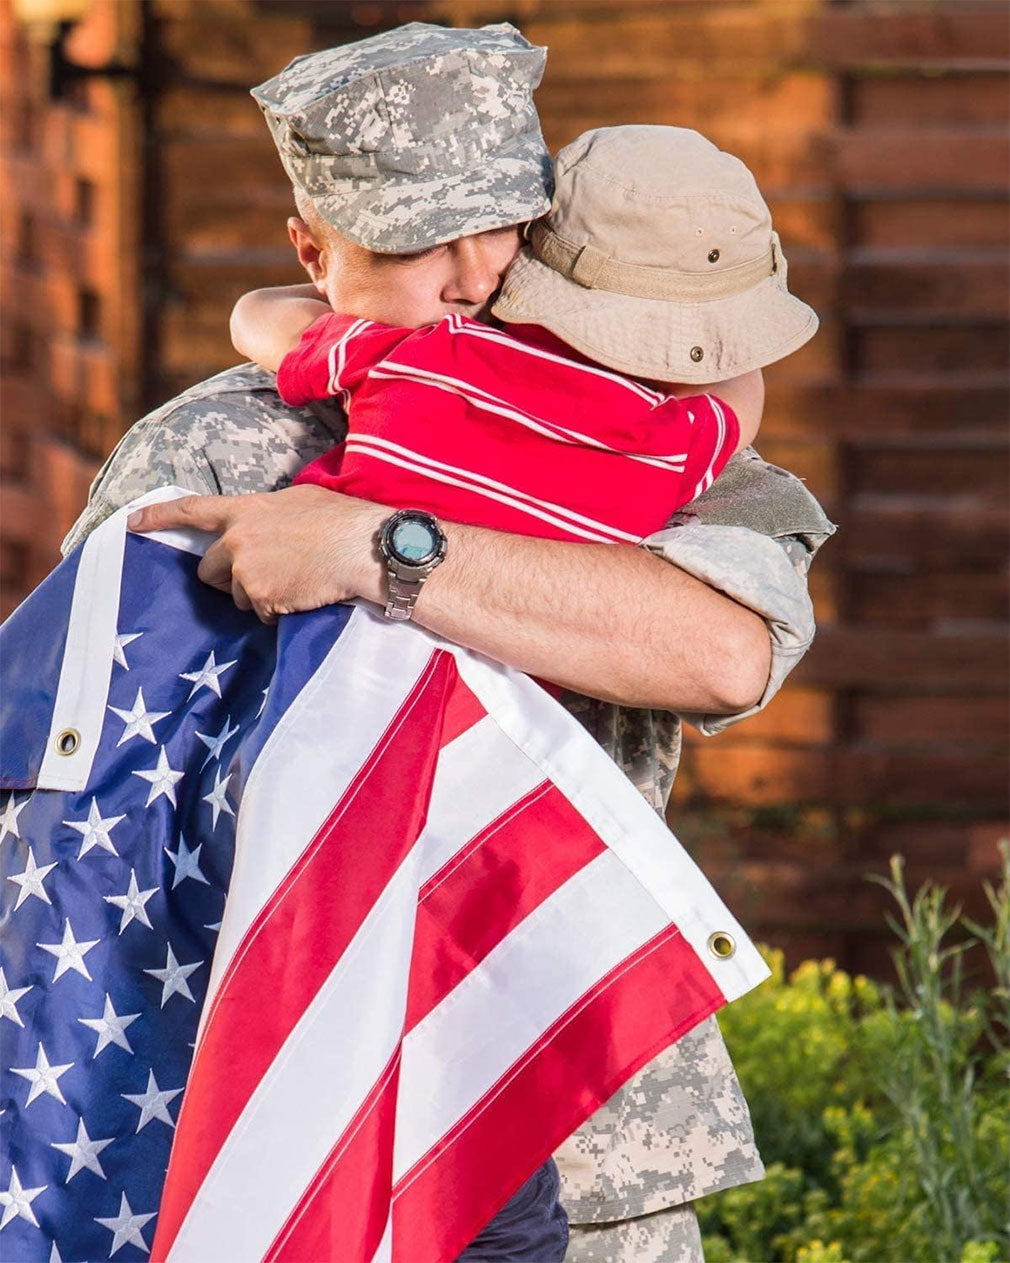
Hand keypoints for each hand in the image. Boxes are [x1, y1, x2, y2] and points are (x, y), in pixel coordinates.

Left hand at [127, 486, 387, 622]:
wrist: (363, 547)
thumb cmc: (341, 521)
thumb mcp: (299, 502)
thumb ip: (267, 513)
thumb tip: (262, 526)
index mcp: (246, 510)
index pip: (192, 510)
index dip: (158, 516)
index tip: (131, 522)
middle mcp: (238, 539)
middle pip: (209, 570)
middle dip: (229, 579)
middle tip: (263, 577)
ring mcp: (247, 570)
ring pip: (237, 596)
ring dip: (259, 596)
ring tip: (295, 581)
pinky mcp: (261, 597)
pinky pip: (261, 614)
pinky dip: (278, 612)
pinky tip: (302, 594)